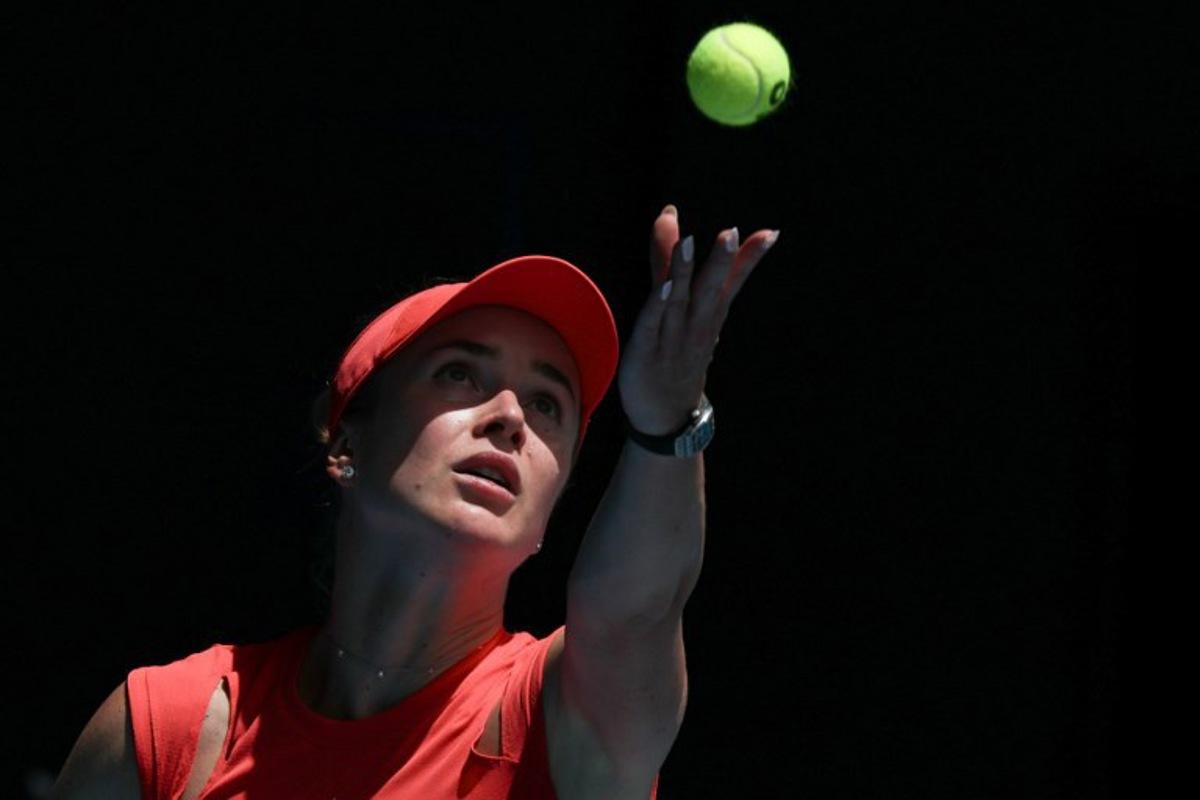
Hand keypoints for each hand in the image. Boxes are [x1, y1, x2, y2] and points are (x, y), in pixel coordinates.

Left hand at [618, 204, 778, 435]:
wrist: (665, 418)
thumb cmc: (676, 357)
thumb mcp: (685, 313)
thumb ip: (673, 265)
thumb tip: (671, 222)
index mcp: (710, 317)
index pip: (732, 284)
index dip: (749, 259)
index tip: (770, 234)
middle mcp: (697, 327)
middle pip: (710, 291)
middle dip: (721, 262)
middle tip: (730, 232)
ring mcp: (672, 340)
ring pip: (680, 303)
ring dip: (684, 273)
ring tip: (689, 241)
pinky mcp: (645, 351)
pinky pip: (652, 325)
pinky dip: (659, 306)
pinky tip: (664, 286)